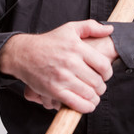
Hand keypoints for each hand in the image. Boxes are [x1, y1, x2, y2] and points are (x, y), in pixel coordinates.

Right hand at [0, 20, 114, 113]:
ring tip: (94, 95)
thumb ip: (91, 27)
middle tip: (99, 86)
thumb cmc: (49, 41)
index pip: (103, 65)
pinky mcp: (54, 91)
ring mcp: (62, 78)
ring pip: (89, 94)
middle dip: (102, 87)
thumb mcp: (70, 28)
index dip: (108, 73)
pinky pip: (76, 104)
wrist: (24, 54)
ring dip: (95, 98)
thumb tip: (110, 29)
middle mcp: (70, 63)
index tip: (105, 75)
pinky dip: (86, 107)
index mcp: (77, 48)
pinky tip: (87, 104)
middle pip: (97, 82)